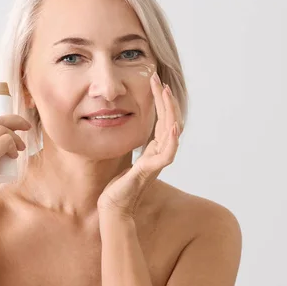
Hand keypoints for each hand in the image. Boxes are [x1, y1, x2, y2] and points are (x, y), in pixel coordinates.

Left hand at [97, 72, 182, 218]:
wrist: (114, 207)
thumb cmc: (118, 185)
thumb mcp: (125, 156)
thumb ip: (132, 143)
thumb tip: (125, 124)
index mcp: (154, 149)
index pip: (162, 119)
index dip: (160, 100)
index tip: (154, 81)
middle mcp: (160, 153)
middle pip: (170, 120)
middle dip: (165, 98)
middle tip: (159, 78)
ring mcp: (158, 162)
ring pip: (172, 131)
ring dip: (170, 110)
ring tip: (166, 92)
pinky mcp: (151, 171)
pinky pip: (168, 153)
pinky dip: (172, 139)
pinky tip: (173, 126)